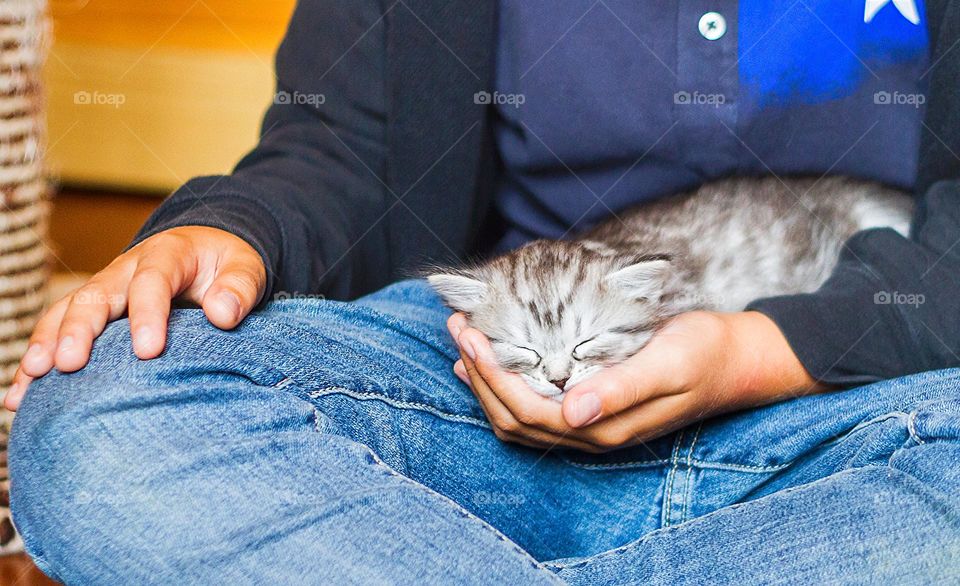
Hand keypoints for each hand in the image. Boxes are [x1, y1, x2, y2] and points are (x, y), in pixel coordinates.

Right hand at [5, 226, 266, 410]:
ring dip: (48, 343)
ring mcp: (105, 290)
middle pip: (96, 294)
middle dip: (80, 329)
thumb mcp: (246, 268)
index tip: (149, 351)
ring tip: (34, 378)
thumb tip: (223, 314)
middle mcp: (126, 270)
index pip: (152, 281)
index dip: (147, 314)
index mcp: (167, 255)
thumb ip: (240, 287)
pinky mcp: (93, 313)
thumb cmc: (226, 267)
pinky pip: (57, 331)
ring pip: (67, 311)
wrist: (206, 253)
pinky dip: (37, 361)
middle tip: (70, 364)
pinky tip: (20, 394)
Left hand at [449, 311, 824, 452]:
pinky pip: (535, 406)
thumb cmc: (706, 354)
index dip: (490, 378)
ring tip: (463, 342)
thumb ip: (620, 389)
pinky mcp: (592, 407)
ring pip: (518, 417)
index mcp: (604, 426)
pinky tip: (491, 363)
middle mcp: (590, 432)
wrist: (737, 359)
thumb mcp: (668, 364)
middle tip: (458, 327)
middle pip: (512, 417)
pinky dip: (505, 386)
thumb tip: (571, 413)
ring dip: (485, 382)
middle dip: (477, 374)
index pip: (527, 412)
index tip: (470, 336)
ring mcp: (590, 423)